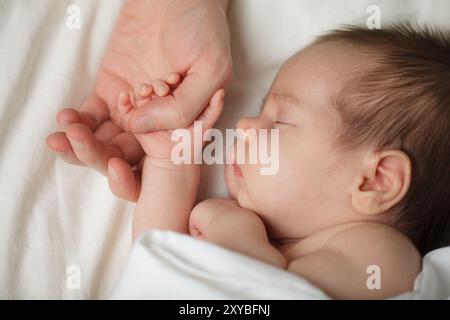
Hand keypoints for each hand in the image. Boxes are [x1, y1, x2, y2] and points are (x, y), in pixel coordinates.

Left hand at [46, 0, 231, 199]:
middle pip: (125, 156)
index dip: (134, 176)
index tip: (114, 167)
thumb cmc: (202, 28)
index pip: (158, 166)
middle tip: (80, 144)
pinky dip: (76, 121)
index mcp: (185, 126)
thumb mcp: (210, 68)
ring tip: (63, 136)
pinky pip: (91, 115)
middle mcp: (158, 122)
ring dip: (81, 144)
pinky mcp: (112, 88)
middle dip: (98, 157)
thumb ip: (183, 108)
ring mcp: (133, 107)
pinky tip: (66, 118)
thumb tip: (139, 129)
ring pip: (104, 140)